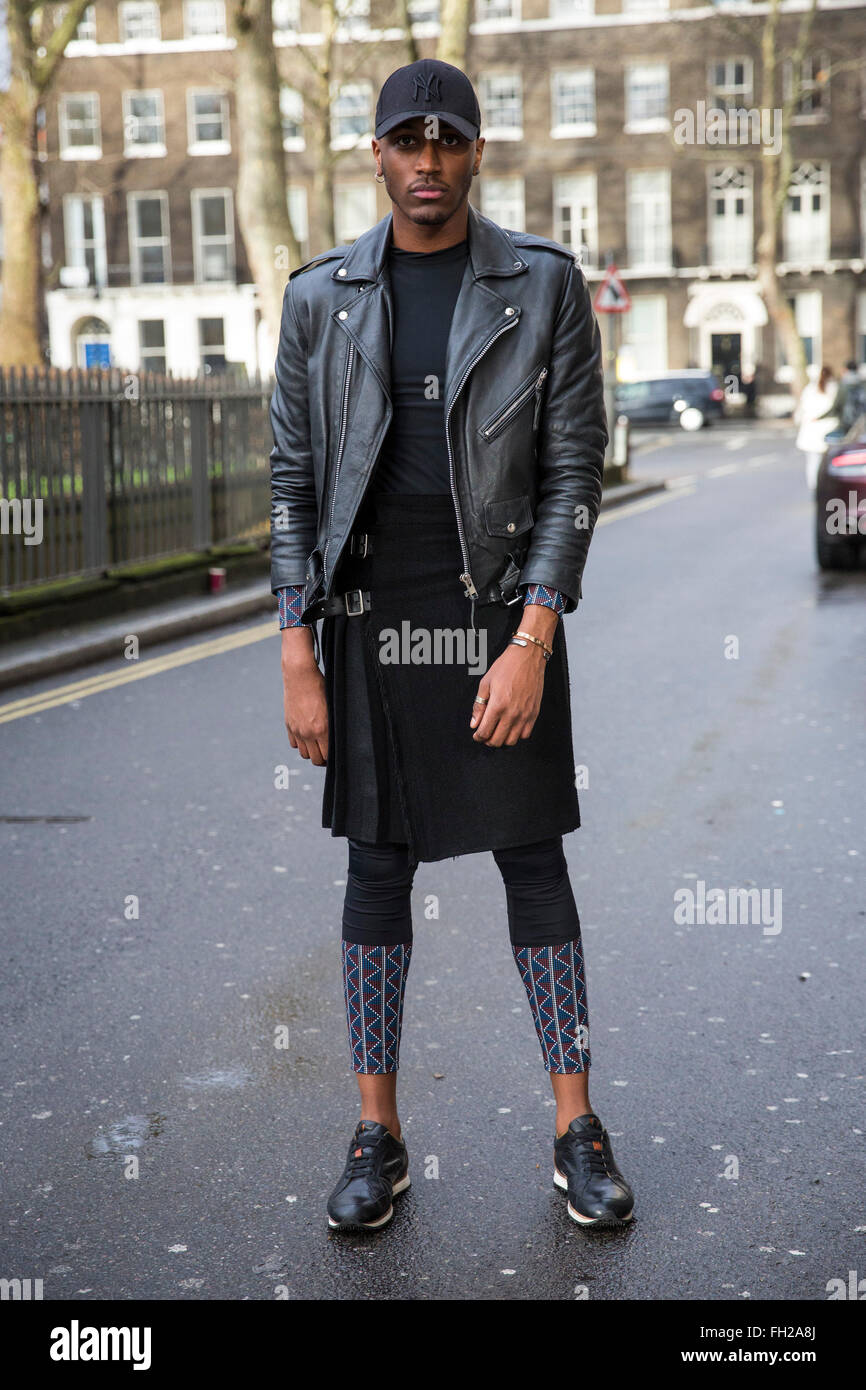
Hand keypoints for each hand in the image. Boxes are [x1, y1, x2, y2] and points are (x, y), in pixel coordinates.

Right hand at [281, 629, 327, 765]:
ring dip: (312, 752)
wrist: (300, 675)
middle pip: (316, 759)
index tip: (339, 754)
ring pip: (304, 754)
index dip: (334, 758)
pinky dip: (301, 744)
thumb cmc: (320, 686)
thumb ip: (335, 724)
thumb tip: (342, 737)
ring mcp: (297, 730)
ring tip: (319, 746)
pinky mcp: (289, 725)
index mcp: (322, 728)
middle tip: (329, 753)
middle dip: (324, 759)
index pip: (328, 755)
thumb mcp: (333, 705)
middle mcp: (308, 732)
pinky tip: (308, 736)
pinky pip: (294, 744)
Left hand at [469, 640, 546, 746]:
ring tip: (498, 731)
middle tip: (485, 733)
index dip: (478, 736)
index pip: (484, 732)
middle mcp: (512, 713)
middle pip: (497, 741)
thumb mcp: (485, 683)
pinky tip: (511, 726)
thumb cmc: (506, 667)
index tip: (476, 734)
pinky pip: (525, 734)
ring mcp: (524, 715)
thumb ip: (479, 706)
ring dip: (502, 739)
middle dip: (488, 740)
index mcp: (497, 705)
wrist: (528, 657)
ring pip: (511, 741)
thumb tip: (474, 723)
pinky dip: (517, 735)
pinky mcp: (534, 714)